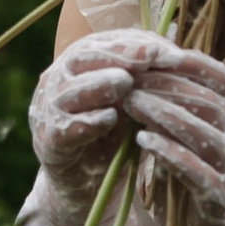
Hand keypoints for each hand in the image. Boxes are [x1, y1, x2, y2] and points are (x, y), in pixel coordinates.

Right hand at [28, 29, 175, 225]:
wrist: (84, 183)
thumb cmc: (111, 135)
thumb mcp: (129, 103)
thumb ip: (143, 81)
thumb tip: (177, 52)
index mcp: (77, 65)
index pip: (104, 42)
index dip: (135, 43)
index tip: (167, 49)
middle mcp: (57, 81)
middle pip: (83, 57)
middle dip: (119, 55)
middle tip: (149, 56)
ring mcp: (47, 111)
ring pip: (69, 91)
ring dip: (99, 85)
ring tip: (126, 82)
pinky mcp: (48, 143)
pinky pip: (65, 129)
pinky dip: (88, 123)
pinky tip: (109, 119)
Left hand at [125, 48, 224, 225]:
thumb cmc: (185, 211)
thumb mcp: (176, 158)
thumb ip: (167, 124)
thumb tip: (138, 80)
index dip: (192, 63)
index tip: (155, 51)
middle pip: (213, 105)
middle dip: (168, 87)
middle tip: (130, 78)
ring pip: (209, 135)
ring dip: (167, 115)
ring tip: (131, 103)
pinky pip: (202, 175)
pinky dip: (172, 155)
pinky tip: (143, 141)